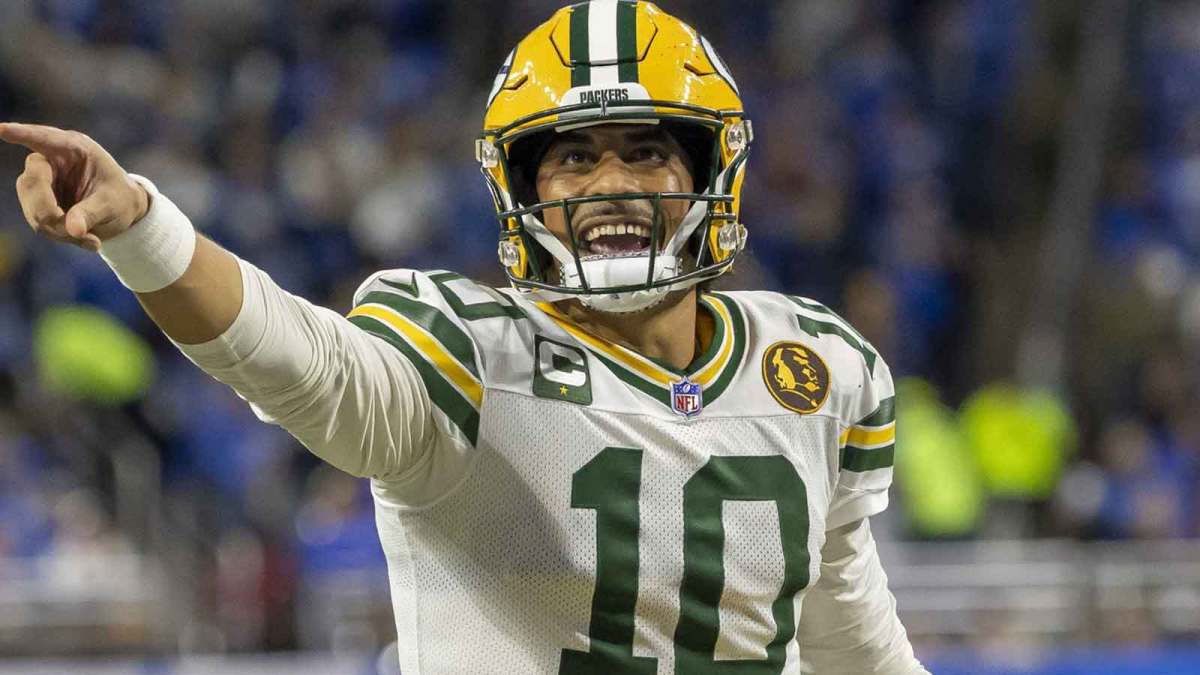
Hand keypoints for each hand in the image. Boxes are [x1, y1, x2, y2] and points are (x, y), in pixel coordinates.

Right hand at [0, 122, 149, 252]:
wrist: (120, 211)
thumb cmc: (120, 198)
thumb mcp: (114, 204)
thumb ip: (92, 213)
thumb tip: (73, 229)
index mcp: (73, 148)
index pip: (43, 138)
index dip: (22, 133)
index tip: (3, 129)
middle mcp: (50, 160)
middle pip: (32, 183)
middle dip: (51, 213)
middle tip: (79, 233)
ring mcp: (40, 181)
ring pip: (33, 208)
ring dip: (58, 229)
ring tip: (91, 239)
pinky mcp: (36, 201)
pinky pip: (39, 222)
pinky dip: (61, 235)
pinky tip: (87, 240)